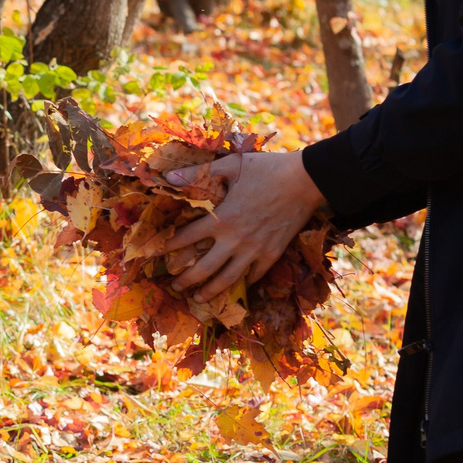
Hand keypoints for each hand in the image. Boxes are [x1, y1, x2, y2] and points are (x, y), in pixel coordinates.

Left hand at [165, 150, 326, 304]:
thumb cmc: (267, 169)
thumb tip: (169, 176)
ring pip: (227, 278)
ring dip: (209, 290)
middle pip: (203, 268)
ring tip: (198, 297)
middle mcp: (234, 240)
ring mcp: (254, 250)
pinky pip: (254, 275)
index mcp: (221, 219)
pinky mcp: (272, 254)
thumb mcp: (230, 165)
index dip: (168, 247)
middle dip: (185, 279)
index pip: (186, 238)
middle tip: (174, 285)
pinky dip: (242, 283)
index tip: (157, 255)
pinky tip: (233, 287)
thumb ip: (198, 173)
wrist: (305, 180)